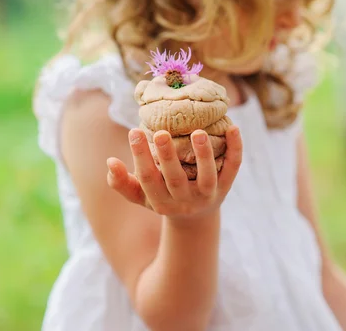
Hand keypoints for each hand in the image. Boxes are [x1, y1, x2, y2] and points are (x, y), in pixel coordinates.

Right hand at [106, 125, 242, 219]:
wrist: (196, 218)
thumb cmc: (162, 197)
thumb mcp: (141, 196)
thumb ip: (122, 183)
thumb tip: (110, 162)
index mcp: (161, 202)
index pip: (148, 179)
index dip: (140, 156)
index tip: (134, 131)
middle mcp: (184, 201)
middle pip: (175, 179)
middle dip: (167, 156)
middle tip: (161, 133)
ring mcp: (207, 195)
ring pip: (207, 177)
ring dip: (204, 154)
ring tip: (198, 132)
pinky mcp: (227, 186)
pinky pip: (232, 167)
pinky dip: (235, 148)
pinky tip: (233, 128)